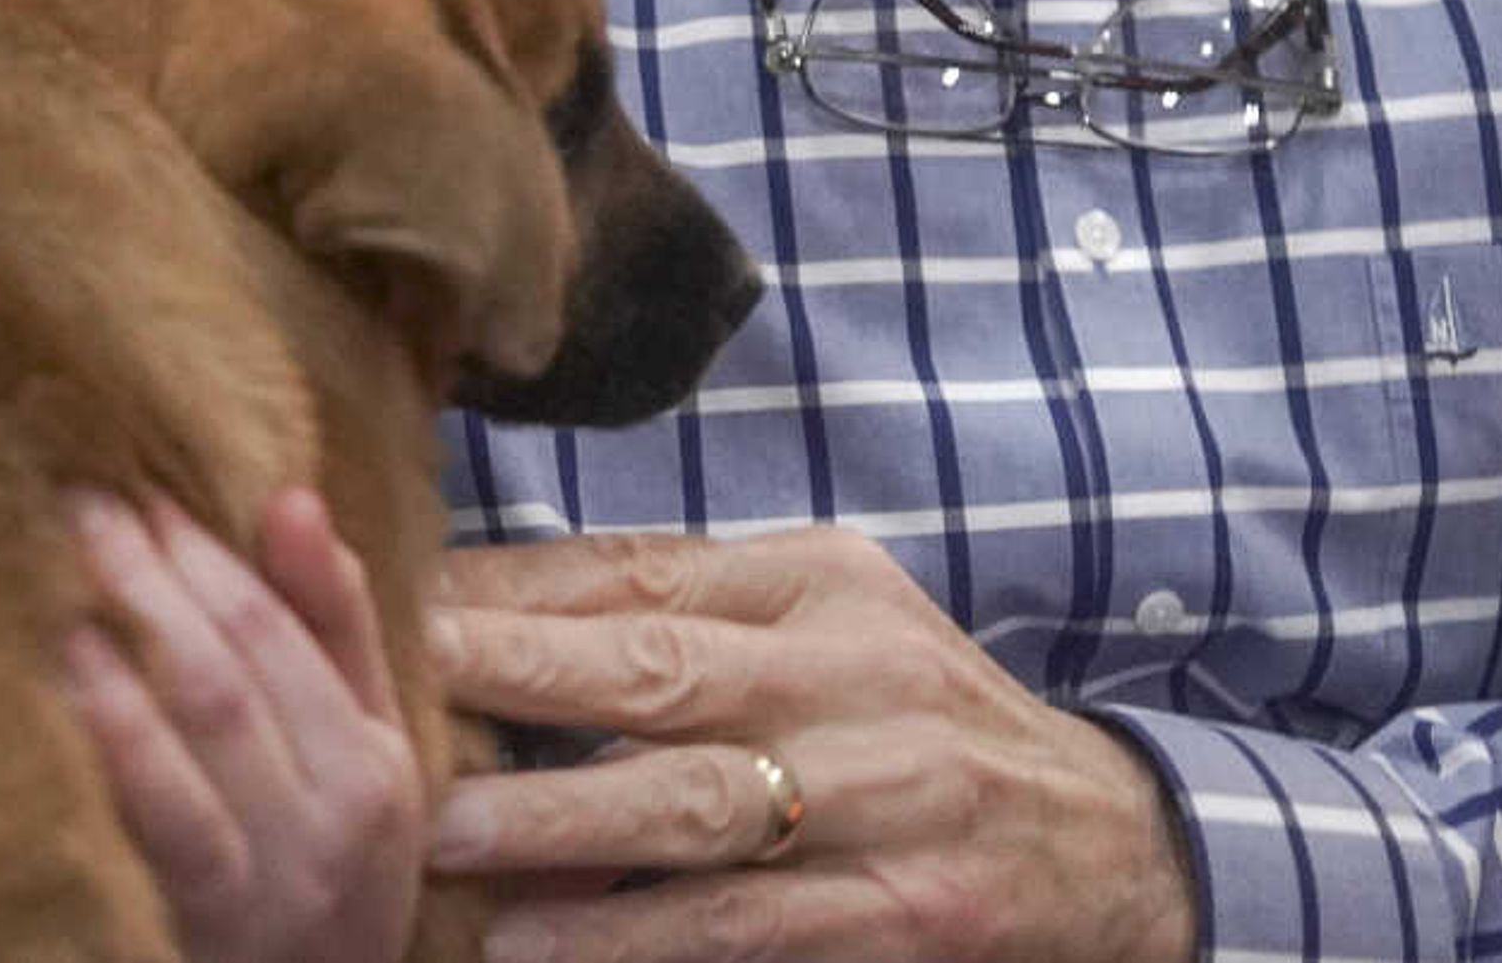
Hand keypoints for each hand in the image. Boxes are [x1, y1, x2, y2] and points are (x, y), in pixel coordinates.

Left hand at [58, 487, 427, 962]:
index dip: (207, 552)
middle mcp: (330, 821)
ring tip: (62, 581)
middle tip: (82, 501)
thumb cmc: (321, 877)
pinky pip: (158, 820)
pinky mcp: (197, 927)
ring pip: (202, 728)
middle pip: (234, 668)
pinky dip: (116, 739)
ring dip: (128, 644)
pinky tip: (62, 686)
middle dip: (155, 576)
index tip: (143, 486)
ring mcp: (265, 881)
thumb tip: (294, 496)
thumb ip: (333, 631)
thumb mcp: (360, 763)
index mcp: (373, 765)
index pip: (281, 629)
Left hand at [424, 529, 1197, 962]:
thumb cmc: (909, 718)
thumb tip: (479, 604)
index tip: (398, 601)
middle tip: (399, 684)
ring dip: (558, 822)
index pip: (640, 575)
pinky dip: (637, 938)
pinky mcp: (901, 913)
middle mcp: (853, 674)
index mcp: (818, 583)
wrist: (1103, 840)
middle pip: (660, 670)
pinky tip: (544, 941)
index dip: (514, 593)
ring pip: (693, 807)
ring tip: (445, 836)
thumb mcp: (818, 626)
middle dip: (520, 675)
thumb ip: (671, 611)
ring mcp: (885, 796)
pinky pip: (745, 927)